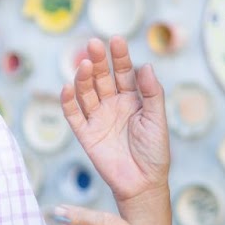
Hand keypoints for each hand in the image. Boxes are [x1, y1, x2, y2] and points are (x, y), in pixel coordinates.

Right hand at [60, 36, 170, 207]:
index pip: (123, 72)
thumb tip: (146, 66)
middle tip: (93, 44)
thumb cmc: (155, 152)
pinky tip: (67, 87)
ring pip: (86, 92)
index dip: (120, 56)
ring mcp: (98, 118)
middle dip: (98, 60)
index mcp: (132, 98)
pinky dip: (68, 102)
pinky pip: (73, 115)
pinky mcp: (86, 134)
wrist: (143, 183)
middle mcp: (113, 104)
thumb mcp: (157, 120)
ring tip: (86, 65)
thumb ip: (151, 93)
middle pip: (102, 77)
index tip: (116, 40)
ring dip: (83, 78)